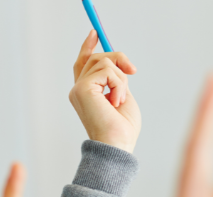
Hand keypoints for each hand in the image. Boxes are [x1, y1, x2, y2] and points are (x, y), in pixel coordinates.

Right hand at [69, 30, 140, 152]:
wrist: (117, 146)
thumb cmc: (122, 130)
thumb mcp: (123, 98)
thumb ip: (117, 81)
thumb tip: (120, 65)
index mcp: (87, 94)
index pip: (83, 63)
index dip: (88, 47)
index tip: (95, 33)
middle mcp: (78, 90)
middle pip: (96, 58)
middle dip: (118, 59)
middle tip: (133, 71)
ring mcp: (79, 89)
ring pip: (104, 62)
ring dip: (121, 79)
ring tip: (120, 100)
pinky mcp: (83, 89)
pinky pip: (107, 70)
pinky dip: (119, 84)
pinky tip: (117, 101)